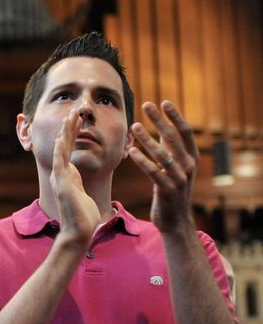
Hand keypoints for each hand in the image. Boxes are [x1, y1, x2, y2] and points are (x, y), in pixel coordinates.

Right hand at [49, 108, 99, 244]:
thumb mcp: (84, 197)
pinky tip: (60, 138)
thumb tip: (83, 185)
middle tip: (75, 110)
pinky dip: (60, 151)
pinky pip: (60, 164)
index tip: (78, 119)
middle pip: (65, 146)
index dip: (73, 134)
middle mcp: (62, 175)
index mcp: (69, 176)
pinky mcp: (63, 184)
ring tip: (70, 117)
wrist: (79, 232)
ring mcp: (61, 179)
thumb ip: (81, 188)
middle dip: (70, 128)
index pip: (70, 150)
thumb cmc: (84, 218)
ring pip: (62, 151)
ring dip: (65, 133)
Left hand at [128, 101, 196, 233]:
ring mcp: (179, 178)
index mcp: (191, 158)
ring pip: (162, 154)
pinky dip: (142, 160)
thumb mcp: (175, 168)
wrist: (175, 221)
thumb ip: (171, 150)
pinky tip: (131, 151)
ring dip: (148, 138)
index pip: (184, 132)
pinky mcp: (167, 190)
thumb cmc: (171, 191)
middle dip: (160, 120)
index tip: (163, 101)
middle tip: (146, 104)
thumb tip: (164, 128)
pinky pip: (153, 172)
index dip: (175, 116)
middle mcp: (188, 166)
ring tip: (135, 125)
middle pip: (173, 138)